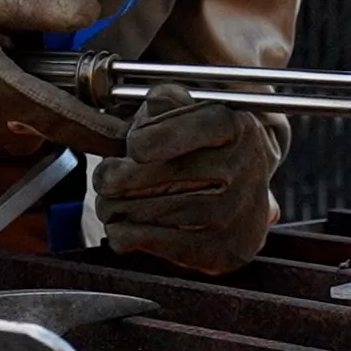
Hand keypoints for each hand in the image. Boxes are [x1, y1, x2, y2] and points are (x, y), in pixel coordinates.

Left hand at [93, 83, 281, 272]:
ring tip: (108, 204)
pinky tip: (120, 228)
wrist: (238, 207)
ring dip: (120, 208)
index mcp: (239, 128)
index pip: (204, 125)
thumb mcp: (187, 117)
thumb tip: (157, 100)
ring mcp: (238, 213)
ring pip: (163, 210)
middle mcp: (247, 169)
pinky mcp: (224, 250)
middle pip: (175, 173)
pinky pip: (164, 243)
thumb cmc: (201, 155)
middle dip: (123, 178)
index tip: (132, 146)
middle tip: (103, 179)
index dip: (161, 135)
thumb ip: (169, 103)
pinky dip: (130, 236)